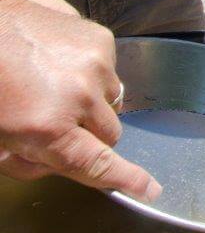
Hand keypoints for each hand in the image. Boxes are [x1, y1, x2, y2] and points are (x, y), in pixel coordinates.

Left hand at [0, 0, 160, 201]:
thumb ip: (27, 161)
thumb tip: (55, 165)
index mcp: (47, 127)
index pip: (96, 163)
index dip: (126, 179)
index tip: (149, 189)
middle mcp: (79, 98)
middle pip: (111, 135)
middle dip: (91, 136)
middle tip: (61, 122)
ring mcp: (96, 67)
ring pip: (113, 103)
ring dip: (93, 103)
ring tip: (58, 85)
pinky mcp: (103, 43)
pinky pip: (111, 73)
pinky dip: (92, 75)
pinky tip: (63, 64)